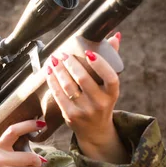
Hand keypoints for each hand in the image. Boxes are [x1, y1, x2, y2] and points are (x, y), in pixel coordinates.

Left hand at [45, 33, 129, 163]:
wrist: (95, 130)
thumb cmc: (103, 101)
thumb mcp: (110, 86)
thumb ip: (112, 60)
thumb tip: (116, 36)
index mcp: (112, 94)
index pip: (110, 77)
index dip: (100, 64)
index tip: (88, 52)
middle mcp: (100, 103)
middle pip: (84, 79)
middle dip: (71, 63)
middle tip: (63, 54)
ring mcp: (85, 111)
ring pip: (68, 86)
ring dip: (59, 70)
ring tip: (54, 60)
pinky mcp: (70, 116)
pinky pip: (59, 95)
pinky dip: (52, 81)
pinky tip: (49, 72)